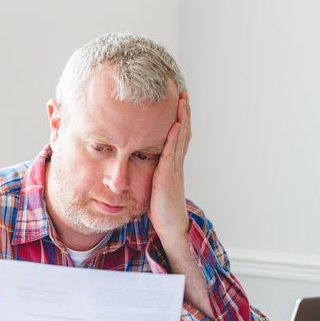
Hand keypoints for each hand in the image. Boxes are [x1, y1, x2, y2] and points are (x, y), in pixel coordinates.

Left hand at [147, 91, 191, 245]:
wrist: (171, 227)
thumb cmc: (160, 210)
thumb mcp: (152, 185)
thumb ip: (148, 172)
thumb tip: (136, 161)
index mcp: (171, 164)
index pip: (176, 136)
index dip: (178, 119)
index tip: (177, 102)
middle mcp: (175, 163)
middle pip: (182, 132)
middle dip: (183, 112)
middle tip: (183, 93)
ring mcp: (174, 168)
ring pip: (181, 138)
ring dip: (182, 118)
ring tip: (182, 100)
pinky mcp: (169, 175)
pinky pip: (173, 152)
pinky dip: (175, 136)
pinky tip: (175, 124)